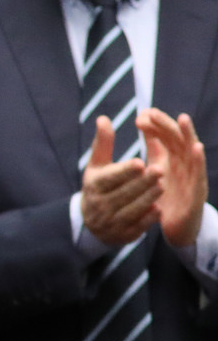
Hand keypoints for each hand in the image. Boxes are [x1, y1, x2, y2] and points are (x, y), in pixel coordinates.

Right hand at [81, 116, 160, 244]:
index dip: (124, 171)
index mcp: (94, 186)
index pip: (110, 178)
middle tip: (159, 170)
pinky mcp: (122, 235)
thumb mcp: (97, 165)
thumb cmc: (98, 186)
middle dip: (142, 182)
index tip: (139, 162)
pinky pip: (137, 226)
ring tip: (162, 186)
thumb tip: (104, 118)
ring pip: (132, 209)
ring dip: (148, 198)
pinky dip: (148, 218)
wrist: (90, 224)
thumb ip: (103, 143)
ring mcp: (110, 222)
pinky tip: (158, 209)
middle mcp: (99, 205)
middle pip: (123, 193)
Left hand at [136, 109, 207, 248]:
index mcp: (173, 159)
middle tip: (152, 112)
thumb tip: (144, 122)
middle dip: (166, 125)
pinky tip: (196, 148)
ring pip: (192, 153)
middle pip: (178, 140)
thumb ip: (153, 147)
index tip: (141, 115)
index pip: (166, 137)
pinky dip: (199, 161)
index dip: (155, 125)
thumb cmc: (167, 196)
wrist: (176, 228)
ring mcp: (193, 178)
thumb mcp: (156, 169)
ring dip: (188, 135)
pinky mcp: (197, 194)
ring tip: (183, 119)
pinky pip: (199, 175)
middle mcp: (185, 166)